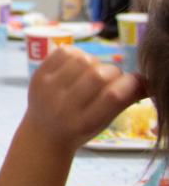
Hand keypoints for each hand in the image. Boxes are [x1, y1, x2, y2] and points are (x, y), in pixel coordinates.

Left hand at [24, 46, 145, 153]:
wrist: (44, 133)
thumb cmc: (82, 127)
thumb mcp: (104, 122)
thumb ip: (124, 100)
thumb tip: (146, 81)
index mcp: (85, 122)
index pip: (113, 96)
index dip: (130, 83)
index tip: (135, 82)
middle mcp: (64, 106)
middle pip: (98, 76)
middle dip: (113, 72)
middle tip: (111, 78)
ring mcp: (48, 89)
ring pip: (82, 60)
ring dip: (95, 62)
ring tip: (92, 72)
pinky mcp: (38, 75)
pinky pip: (64, 52)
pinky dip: (76, 53)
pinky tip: (77, 65)